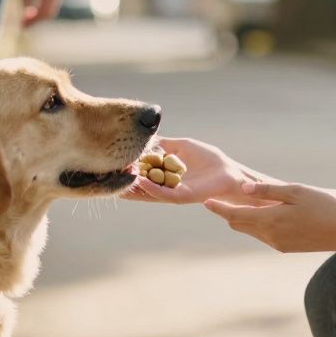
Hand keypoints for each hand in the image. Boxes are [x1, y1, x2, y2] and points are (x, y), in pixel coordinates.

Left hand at [21, 0, 65, 25]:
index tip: (21, 27)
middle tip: (21, 26)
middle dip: (36, 21)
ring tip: (24, 19)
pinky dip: (42, 8)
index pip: (44, 13)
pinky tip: (32, 9)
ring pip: (51, 9)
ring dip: (39, 16)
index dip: (33, 22)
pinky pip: (51, 2)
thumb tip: (26, 12)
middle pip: (49, 13)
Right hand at [121, 137, 278, 204]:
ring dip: (134, 187)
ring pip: (148, 193)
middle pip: (140, 187)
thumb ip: (163, 145)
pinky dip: (151, 189)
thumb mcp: (181, 146)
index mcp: (164, 175)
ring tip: (118, 181)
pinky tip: (140, 181)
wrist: (228, 172)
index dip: (128, 170)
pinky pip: (164, 194)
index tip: (112, 164)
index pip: (141, 174)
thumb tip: (144, 139)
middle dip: (124, 182)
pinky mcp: (183, 196)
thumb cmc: (208, 159)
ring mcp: (173, 193)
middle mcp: (166, 186)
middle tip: (107, 176)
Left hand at [203, 182, 335, 252]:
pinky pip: (262, 235)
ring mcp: (276, 243)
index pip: (235, 214)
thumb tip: (243, 187)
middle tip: (216, 201)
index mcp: (270, 219)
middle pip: (238, 224)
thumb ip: (267, 190)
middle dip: (227, 213)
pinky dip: (256, 225)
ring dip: (241, 219)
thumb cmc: (322, 206)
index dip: (219, 208)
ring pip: (250, 230)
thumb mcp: (295, 191)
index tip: (205, 201)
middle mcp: (269, 235)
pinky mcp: (284, 247)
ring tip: (234, 206)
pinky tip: (258, 215)